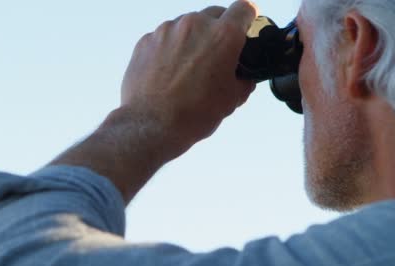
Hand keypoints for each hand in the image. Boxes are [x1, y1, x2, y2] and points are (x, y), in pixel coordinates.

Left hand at [121, 0, 257, 156]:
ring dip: (192, 40)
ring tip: (189, 69)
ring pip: (186, 26)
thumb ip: (243, 80)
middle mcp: (194, 25)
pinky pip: (164, 38)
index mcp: (222, 36)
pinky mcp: (146, 40)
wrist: (151, 125)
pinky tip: (169, 72)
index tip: (246, 24)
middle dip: (218, 31)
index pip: (244, 9)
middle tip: (216, 55)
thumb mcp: (232, 100)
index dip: (248, 17)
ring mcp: (167, 30)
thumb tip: (244, 78)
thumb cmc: (190, 114)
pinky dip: (169, 50)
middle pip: (214, 15)